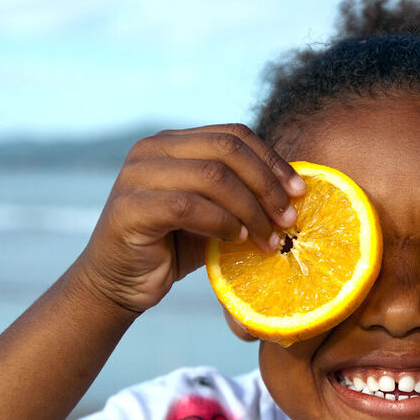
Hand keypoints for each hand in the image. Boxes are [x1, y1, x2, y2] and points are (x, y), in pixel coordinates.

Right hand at [72, 124, 305, 313]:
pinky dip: (221, 222)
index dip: (272, 161)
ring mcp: (136, 174)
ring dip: (250, 210)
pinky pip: (187, 205)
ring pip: (212, 177)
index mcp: (173, 143)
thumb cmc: (173, 248)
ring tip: (267, 238)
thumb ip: (242, 195)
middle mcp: (152, 149)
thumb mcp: (215, 215)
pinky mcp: (129, 207)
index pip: (234, 135)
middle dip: (267, 185)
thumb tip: (295, 190)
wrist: (119, 284)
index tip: (300, 192)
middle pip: (227, 150)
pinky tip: (236, 240)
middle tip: (288, 219)